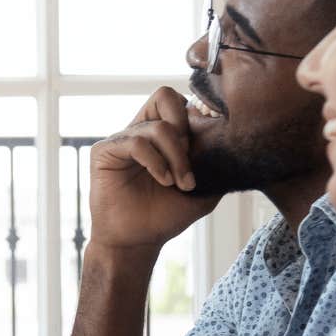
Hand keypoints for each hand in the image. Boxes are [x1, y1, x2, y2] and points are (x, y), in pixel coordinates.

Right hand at [86, 88, 222, 252]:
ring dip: (176, 156)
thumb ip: (215, 161)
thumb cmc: (167, 214)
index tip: (211, 145)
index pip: (180, 102)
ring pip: (157, 126)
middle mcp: (140, 130)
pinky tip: (163, 180)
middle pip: (165, 96)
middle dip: (186, 129)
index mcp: (161, 134)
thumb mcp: (205, 187)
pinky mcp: (104, 151)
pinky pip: (136, 142)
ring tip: (180, 182)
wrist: (138, 240)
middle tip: (192, 159)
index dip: (198, 117)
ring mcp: (121, 139)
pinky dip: (156, 162)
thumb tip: (232, 138)